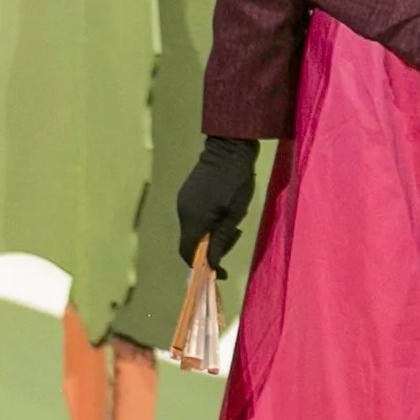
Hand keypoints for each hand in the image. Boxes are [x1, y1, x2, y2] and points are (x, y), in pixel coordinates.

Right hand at [176, 136, 259, 270]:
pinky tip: (225, 211)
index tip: (222, 271)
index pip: (189, 253)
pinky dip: (210, 222)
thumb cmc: (236, 181)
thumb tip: (212, 265)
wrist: (230, 147)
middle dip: (213, 247)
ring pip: (195, 229)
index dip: (203, 266)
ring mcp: (183, 201)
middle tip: (235, 235)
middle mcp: (183, 212)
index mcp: (193, 219)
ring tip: (233, 221)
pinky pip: (196, 217)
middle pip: (193, 242)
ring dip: (213, 233)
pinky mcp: (188, 193)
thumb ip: (221, 240)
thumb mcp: (234, 214)